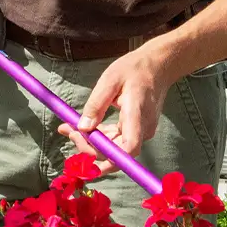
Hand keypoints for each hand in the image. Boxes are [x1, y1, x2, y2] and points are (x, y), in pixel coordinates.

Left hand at [57, 45, 177, 174]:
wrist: (158, 66)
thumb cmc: (134, 69)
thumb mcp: (110, 80)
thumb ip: (96, 105)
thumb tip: (83, 128)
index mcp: (137, 115)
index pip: (129, 148)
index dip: (109, 160)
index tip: (86, 158)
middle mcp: (143, 129)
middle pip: (117, 153)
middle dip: (90, 148)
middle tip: (68, 131)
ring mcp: (141, 131)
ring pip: (115, 148)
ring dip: (92, 143)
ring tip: (69, 128)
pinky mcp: (137, 130)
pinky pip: (117, 140)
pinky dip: (100, 137)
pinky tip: (84, 128)